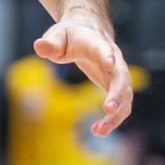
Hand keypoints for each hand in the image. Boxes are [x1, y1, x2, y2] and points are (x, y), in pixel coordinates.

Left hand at [35, 14, 132, 134]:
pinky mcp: (115, 86)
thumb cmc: (69, 36)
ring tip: (99, 131)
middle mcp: (113, 59)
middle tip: (108, 110)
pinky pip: (121, 104)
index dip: (107, 55)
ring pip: (125, 95)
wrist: (87, 32)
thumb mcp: (56, 37)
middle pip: (121, 77)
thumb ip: (50, 44)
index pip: (103, 49)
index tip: (109, 63)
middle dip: (117, 94)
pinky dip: (113, 118)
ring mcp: (117, 74)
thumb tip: (39, 46)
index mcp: (96, 44)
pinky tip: (97, 131)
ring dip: (116, 114)